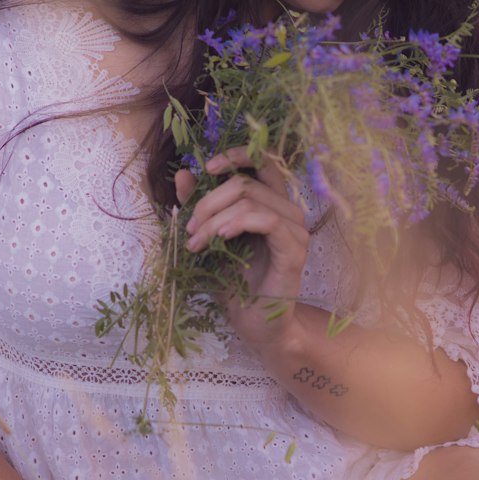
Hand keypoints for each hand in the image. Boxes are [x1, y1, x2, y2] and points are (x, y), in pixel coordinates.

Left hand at [176, 148, 308, 350]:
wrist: (253, 323)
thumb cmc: (235, 284)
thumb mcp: (209, 239)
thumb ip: (199, 207)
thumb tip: (183, 173)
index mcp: (270, 204)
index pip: (262, 162)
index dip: (236, 156)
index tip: (208, 168)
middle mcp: (288, 211)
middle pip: (246, 182)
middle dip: (208, 202)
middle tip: (189, 230)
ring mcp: (295, 230)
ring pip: (252, 200)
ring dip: (215, 218)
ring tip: (196, 242)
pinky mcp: (295, 249)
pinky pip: (268, 220)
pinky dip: (237, 223)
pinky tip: (220, 239)